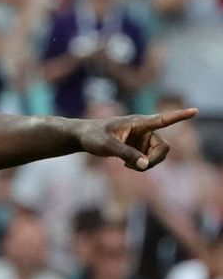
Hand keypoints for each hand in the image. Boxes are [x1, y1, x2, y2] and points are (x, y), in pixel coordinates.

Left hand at [76, 107, 197, 170]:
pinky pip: (149, 160)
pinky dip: (141, 166)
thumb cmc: (93, 136)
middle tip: (137, 167)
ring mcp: (143, 139)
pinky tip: (126, 165)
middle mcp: (145, 129)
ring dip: (146, 164)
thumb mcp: (107, 146)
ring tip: (127, 166)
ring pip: (157, 156)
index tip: (195, 110)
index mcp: (138, 122)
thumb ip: (126, 154)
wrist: (83, 137)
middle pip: (163, 148)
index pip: (162, 119)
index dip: (179, 116)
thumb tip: (145, 165)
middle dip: (154, 160)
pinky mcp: (140, 147)